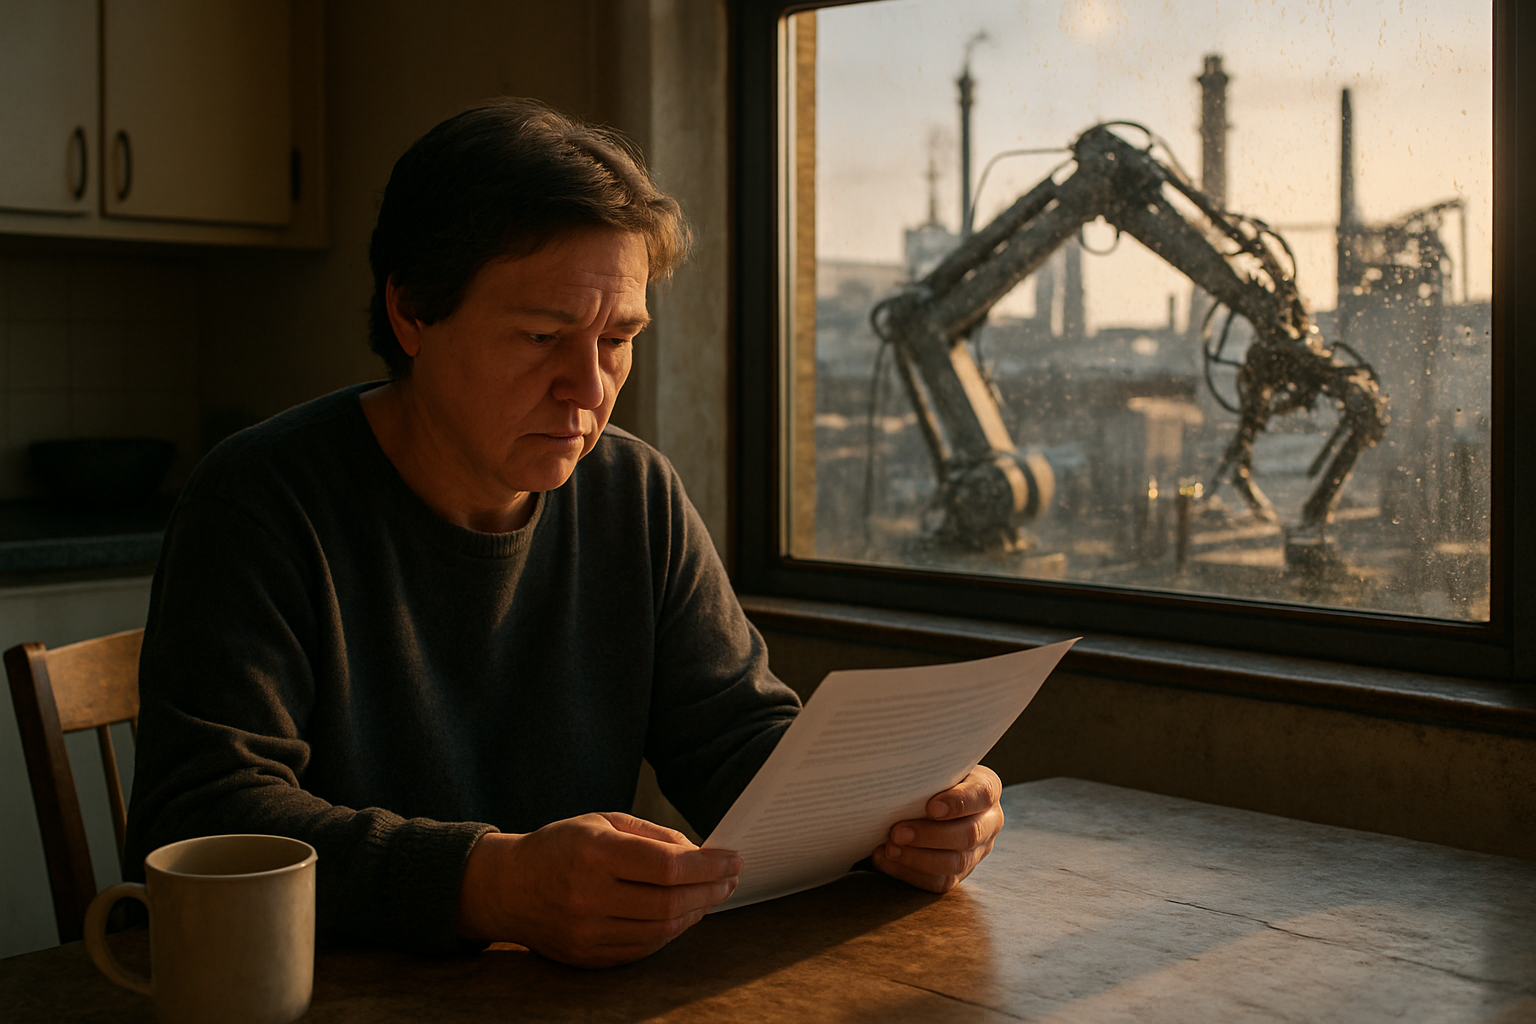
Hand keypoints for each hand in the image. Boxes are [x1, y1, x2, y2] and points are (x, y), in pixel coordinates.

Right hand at [457, 812, 741, 967]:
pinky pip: (644, 947)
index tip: (733, 859)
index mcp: (594, 853)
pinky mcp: (588, 956)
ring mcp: (588, 931)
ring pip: (662, 929)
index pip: (668, 866)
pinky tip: (684, 913)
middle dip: (710, 890)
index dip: (709, 865)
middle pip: (670, 901)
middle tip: (730, 878)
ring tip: (712, 894)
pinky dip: (671, 930)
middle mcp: (589, 895)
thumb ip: (653, 835)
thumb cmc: (560, 846)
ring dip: (696, 912)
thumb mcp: (603, 822)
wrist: (506, 888)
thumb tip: (700, 853)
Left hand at [871, 765, 1002, 892]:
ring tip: (890, 848)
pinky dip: (909, 872)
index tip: (931, 807)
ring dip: (919, 858)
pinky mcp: (958, 873)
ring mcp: (977, 852)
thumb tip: (895, 771)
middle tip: (897, 832)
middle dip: (930, 836)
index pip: (982, 794)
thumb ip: (926, 773)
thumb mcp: (933, 770)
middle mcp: (988, 822)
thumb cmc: (927, 779)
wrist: (923, 799)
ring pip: (956, 863)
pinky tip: (885, 859)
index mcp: (986, 790)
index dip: (959, 802)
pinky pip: (939, 881)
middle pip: (969, 834)